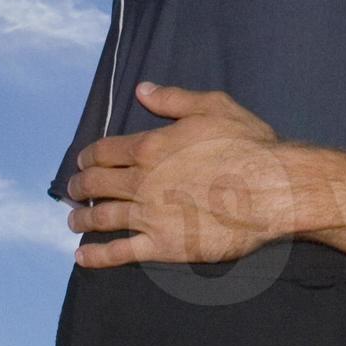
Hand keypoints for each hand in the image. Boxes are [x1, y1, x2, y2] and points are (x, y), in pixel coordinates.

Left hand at [63, 81, 314, 266]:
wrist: (272, 190)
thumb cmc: (248, 145)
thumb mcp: (213, 107)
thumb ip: (173, 99)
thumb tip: (142, 90)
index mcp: (150, 147)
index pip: (105, 152)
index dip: (89, 157)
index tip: (82, 162)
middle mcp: (142, 182)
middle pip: (97, 185)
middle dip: (80, 186)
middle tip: (72, 189)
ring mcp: (150, 216)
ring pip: (103, 218)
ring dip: (82, 219)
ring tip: (73, 220)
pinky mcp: (164, 246)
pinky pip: (121, 252)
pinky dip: (97, 256)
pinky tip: (82, 256)